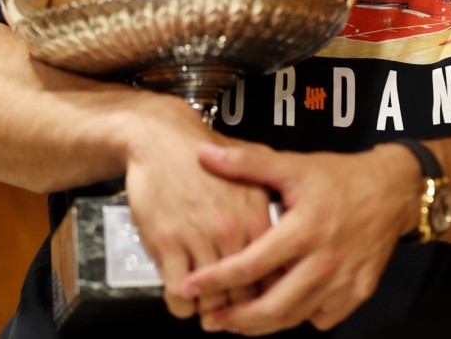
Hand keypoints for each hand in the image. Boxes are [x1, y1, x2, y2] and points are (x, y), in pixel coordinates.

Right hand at [119, 100, 274, 318]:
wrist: (159, 138)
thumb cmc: (202, 156)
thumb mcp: (249, 173)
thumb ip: (267, 206)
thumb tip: (290, 236)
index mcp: (255, 214)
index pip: (275, 272)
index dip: (271, 293)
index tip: (263, 299)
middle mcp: (231, 229)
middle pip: (246, 293)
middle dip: (241, 310)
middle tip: (234, 311)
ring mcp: (199, 238)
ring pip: (213, 300)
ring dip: (211, 311)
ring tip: (209, 305)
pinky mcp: (167, 243)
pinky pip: (180, 295)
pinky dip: (182, 305)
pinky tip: (184, 297)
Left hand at [184, 142, 419, 333]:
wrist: (394, 190)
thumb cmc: (341, 178)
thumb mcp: (293, 165)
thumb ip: (247, 163)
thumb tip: (205, 155)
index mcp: (305, 228)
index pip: (251, 264)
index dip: (216, 279)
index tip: (191, 286)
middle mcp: (325, 260)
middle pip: (272, 306)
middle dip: (235, 318)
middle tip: (211, 317)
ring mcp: (344, 281)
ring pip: (294, 318)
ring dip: (261, 325)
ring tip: (235, 321)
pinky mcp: (358, 293)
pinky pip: (320, 319)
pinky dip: (298, 318)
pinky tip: (282, 308)